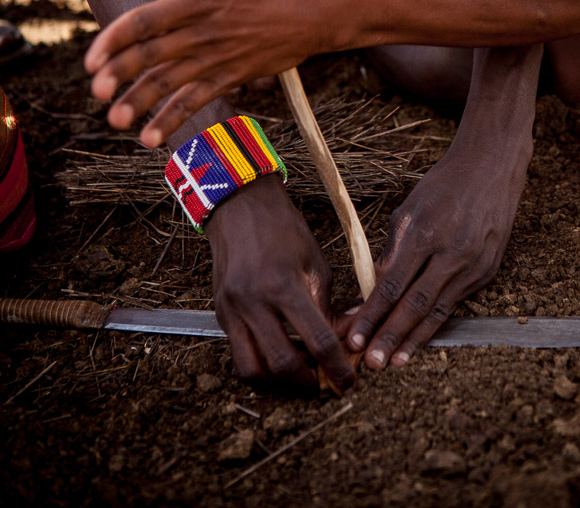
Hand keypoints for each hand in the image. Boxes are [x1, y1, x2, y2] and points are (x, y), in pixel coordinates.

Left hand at [84, 0, 347, 144]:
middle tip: (95, 91)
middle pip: (151, 57)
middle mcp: (204, 33)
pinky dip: (172, 119)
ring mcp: (219, 58)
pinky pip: (197, 101)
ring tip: (115, 120)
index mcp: (200, 1)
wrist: (323, 11)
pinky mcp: (233, 75)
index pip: (146, 23)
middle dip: (119, 76)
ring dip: (140, 103)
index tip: (93, 58)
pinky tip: (150, 138)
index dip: (115, 41)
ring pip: (170, 85)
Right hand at [207, 174, 355, 393]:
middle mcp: (254, 302)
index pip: (317, 341)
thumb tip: (345, 341)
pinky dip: (259, 366)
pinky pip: (238, 354)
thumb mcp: (315, 263)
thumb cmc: (284, 230)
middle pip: (282, 365)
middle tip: (323, 382)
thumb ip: (326, 306)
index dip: (337, 368)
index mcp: (284, 285)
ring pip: (252, 370)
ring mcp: (232, 310)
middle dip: (307, 382)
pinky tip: (276, 358)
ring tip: (298, 374)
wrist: (240, 207)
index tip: (348, 382)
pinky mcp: (220, 313)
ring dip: (278, 382)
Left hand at [344, 130, 529, 368]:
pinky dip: (435, 325)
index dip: (372, 315)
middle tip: (371, 365)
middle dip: (390, 337)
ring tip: (395, 363)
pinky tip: (420, 340)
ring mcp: (473, 266)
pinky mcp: (487, 273)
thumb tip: (373, 288)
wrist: (492, 168)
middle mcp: (451, 254)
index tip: (354, 338)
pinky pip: (455, 304)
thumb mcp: (409, 209)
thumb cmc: (443, 185)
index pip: (392, 285)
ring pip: (438, 312)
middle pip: (415, 306)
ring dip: (414, 341)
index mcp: (425, 234)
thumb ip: (392, 250)